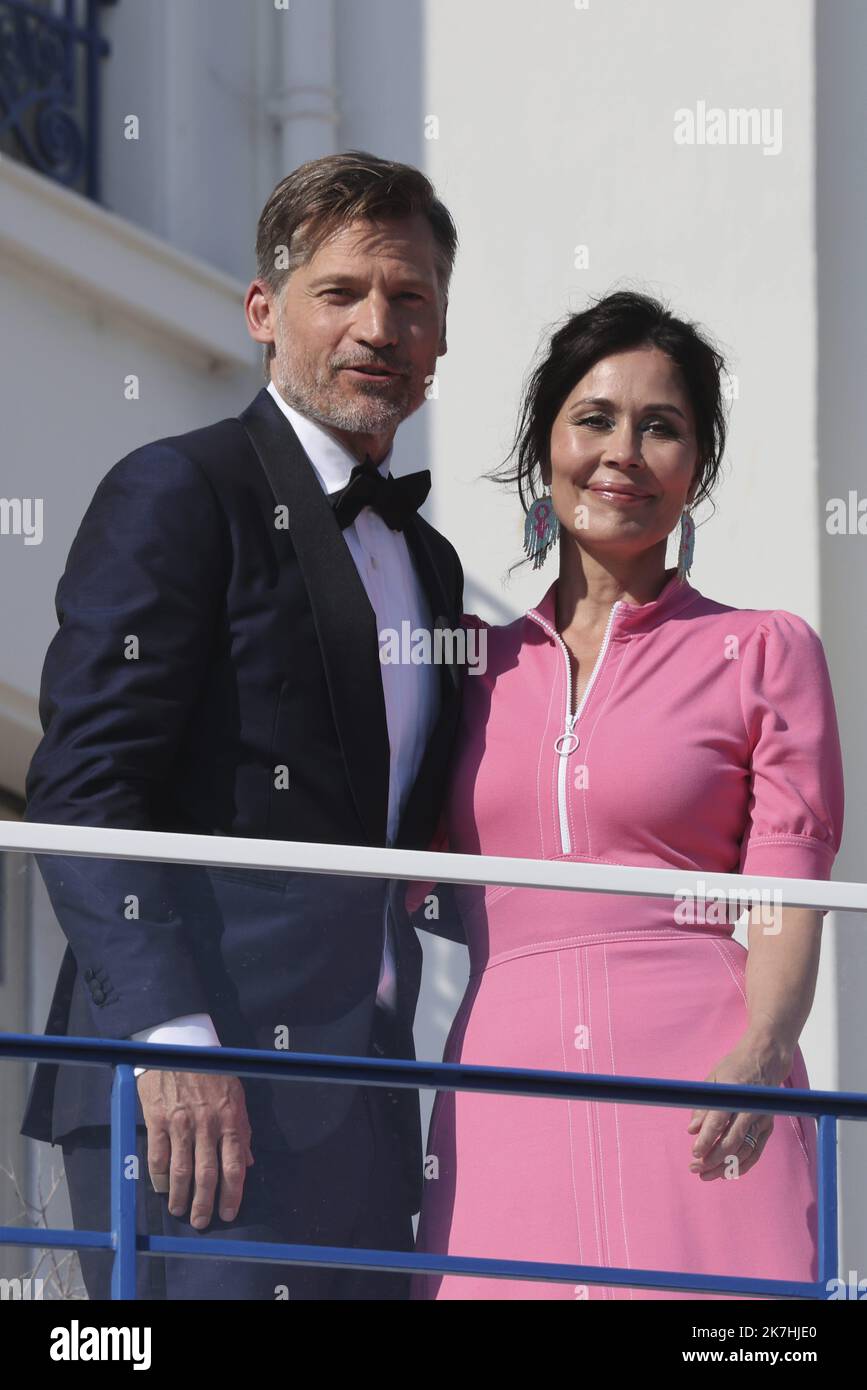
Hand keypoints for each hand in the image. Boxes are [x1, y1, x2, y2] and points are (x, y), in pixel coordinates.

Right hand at [136, 1070, 253, 1227]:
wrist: (179, 1046)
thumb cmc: (211, 1071)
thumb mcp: (235, 1095)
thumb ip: (242, 1129)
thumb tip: (248, 1161)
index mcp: (230, 1119)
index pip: (235, 1166)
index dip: (232, 1194)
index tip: (228, 1213)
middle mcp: (207, 1124)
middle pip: (207, 1175)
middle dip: (204, 1204)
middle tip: (201, 1222)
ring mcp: (181, 1123)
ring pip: (181, 1172)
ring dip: (180, 1197)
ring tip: (179, 1210)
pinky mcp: (157, 1120)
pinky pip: (158, 1157)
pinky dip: (159, 1178)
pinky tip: (161, 1188)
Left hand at [686, 1033, 792, 1180]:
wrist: (765, 1061)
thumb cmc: (734, 1068)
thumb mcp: (712, 1079)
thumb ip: (703, 1106)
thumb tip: (692, 1130)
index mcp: (734, 1092)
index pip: (718, 1121)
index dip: (706, 1139)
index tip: (694, 1153)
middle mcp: (750, 1108)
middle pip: (732, 1141)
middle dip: (713, 1158)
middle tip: (695, 1168)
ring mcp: (761, 1119)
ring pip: (744, 1150)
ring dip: (725, 1166)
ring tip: (707, 1174)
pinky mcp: (768, 1127)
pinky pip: (756, 1151)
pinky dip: (742, 1165)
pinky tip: (727, 1172)